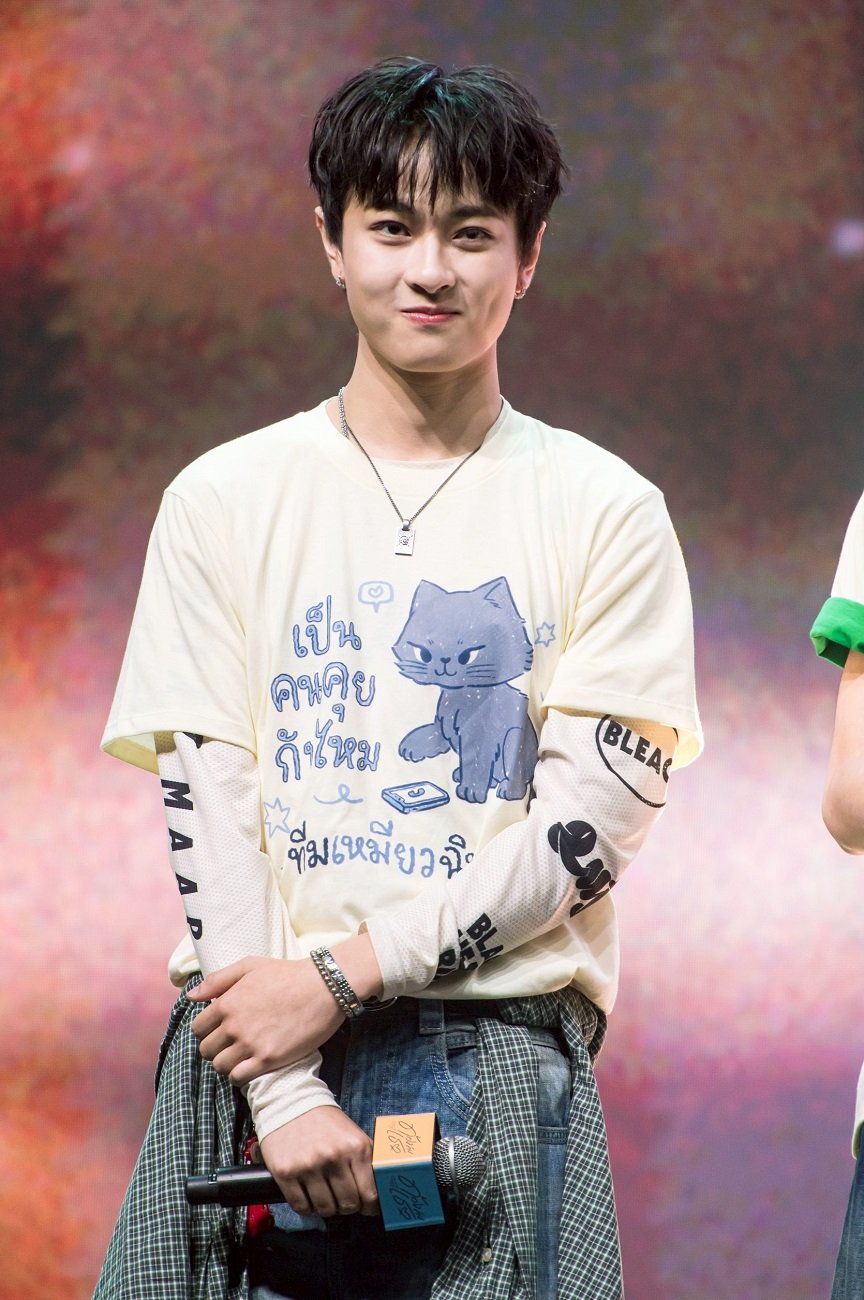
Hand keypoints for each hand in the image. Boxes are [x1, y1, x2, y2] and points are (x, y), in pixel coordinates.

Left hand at [189, 956, 343, 1084]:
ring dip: (227, 1063)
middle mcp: (234, 1026)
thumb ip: (218, 980)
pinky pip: (238, 1078)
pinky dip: (240, 1075)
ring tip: (241, 1056)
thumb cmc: (288, 974)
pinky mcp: (268, 1059)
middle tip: (231, 1044)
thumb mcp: (250, 966)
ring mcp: (250, 1044)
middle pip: (206, 1050)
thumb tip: (191, 996)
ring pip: (220, 1066)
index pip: (198, 1028)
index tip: (220, 1030)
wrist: (324, 987)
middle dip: (216, 1048)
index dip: (207, 1030)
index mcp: (226, 1003)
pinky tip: (250, 1066)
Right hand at [258, 1106, 378, 1218]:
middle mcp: (333, 1157)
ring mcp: (308, 1166)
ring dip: (327, 1208)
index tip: (368, 1208)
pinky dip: (307, 1207)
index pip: (370, 1194)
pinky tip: (308, 1196)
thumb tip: (376, 1193)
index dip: (370, 1207)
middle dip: (348, 1206)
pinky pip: (301, 1206)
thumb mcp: (353, 1134)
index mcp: (355, 1147)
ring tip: (325, 1196)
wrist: (290, 1101)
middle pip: (348, 1205)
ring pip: (325, 1209)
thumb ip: (366, 1160)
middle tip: (343, 1200)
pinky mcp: (286, 1173)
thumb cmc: (325, 1121)